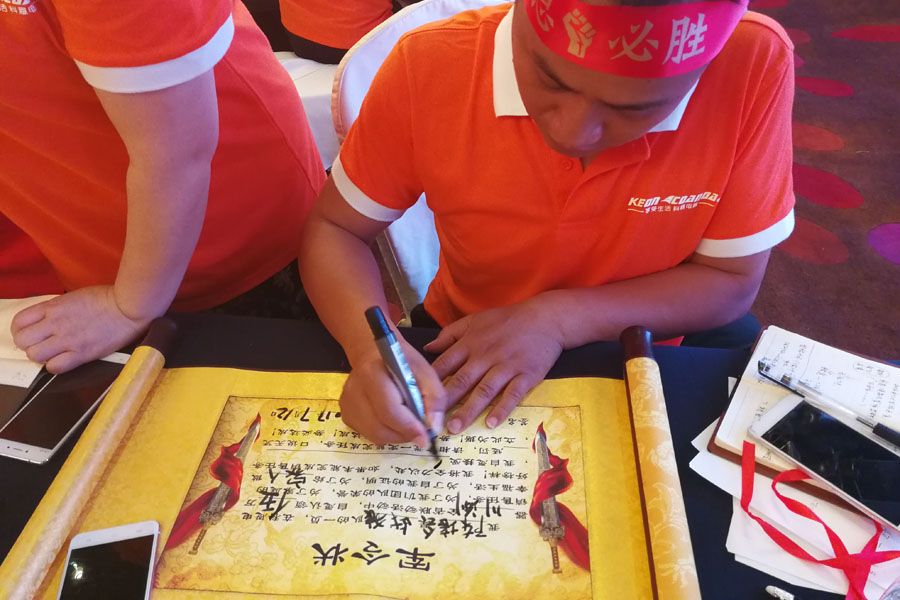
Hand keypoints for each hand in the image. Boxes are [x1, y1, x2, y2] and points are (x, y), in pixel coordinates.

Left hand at [10, 286, 151, 372]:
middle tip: (40, 345)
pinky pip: (55, 367)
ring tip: (52, 354)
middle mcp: (56, 323)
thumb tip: (49, 319)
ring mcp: (68, 340)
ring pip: (35, 355)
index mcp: (54, 307)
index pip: (19, 322)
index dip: (20, 330)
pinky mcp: (82, 353)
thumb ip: (58, 308)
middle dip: (28, 344)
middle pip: (22, 340)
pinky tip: (64, 361)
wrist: (130, 307)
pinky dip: (55, 366)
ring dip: (41, 357)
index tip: (30, 333)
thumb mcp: (76, 296)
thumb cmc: (108, 298)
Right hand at [340, 335, 447, 446]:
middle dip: (404, 435)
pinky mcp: (345, 413)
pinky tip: (392, 420)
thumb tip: (433, 427)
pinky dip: (384, 433)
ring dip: (396, 436)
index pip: (389, 410)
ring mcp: (346, 403)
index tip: (426, 436)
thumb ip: (434, 397)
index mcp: (372, 374)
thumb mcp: (425, 371)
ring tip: (407, 424)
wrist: (372, 353)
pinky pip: (367, 434)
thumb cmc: (401, 361)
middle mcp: (354, 390)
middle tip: (419, 431)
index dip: (409, 427)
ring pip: (374, 435)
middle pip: (379, 428)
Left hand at [423, 300, 562, 433]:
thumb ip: (449, 335)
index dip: (430, 383)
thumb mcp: (474, 320)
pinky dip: (502, 409)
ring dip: (469, 410)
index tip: (418, 400)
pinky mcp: (526, 375)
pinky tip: (492, 423)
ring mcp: (506, 366)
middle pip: (462, 381)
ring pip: (484, 391)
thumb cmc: (506, 321)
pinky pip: (512, 394)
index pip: (445, 365)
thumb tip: (427, 349)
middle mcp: (486, 356)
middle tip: (432, 421)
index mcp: (470, 343)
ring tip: (456, 428)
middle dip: (446, 402)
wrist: (544, 319)